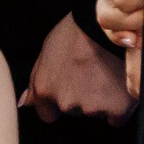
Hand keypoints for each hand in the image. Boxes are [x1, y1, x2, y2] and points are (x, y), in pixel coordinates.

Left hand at [18, 15, 133, 124]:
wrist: (107, 26)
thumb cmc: (76, 32)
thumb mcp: (47, 50)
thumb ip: (36, 80)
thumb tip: (25, 103)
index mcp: (46, 89)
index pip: (47, 114)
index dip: (57, 104)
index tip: (66, 92)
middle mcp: (66, 103)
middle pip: (73, 111)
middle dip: (80, 98)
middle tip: (89, 75)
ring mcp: (92, 108)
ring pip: (96, 112)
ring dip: (100, 100)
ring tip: (105, 74)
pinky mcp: (117, 110)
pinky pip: (116, 117)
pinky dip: (118, 106)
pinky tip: (118, 86)